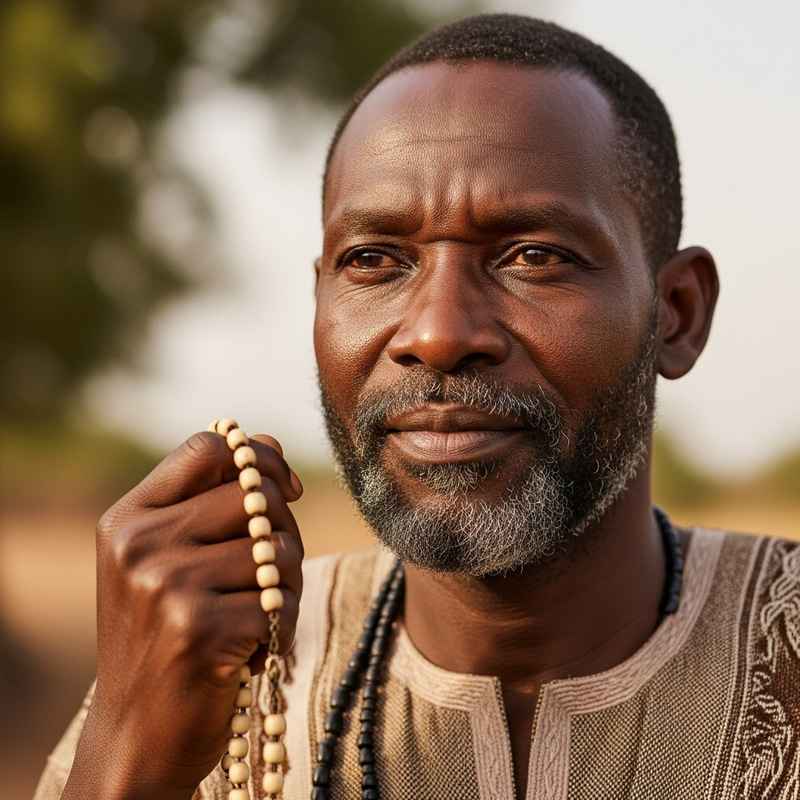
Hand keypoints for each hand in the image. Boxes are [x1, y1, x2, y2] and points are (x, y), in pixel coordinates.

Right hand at [62, 430, 303, 799]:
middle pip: (256, 495)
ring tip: (254, 617)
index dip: (259, 458)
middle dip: (282, 532)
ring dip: (286, 587)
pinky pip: (281, 602)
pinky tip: (247, 653)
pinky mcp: (199, 628)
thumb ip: (213, 499)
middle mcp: (140, 544)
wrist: (135, 734)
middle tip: (268, 575)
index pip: (209, 447)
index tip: (285, 489)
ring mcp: (166, 585)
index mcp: (128, 518)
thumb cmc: (163, 636)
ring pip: (279, 550)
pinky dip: (281, 629)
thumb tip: (271, 444)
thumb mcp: (167, 559)